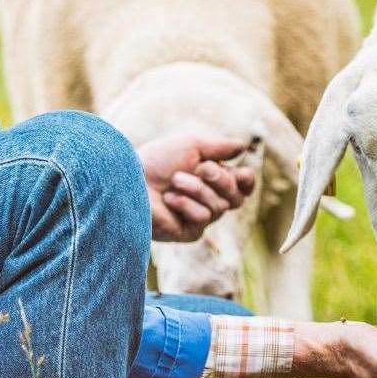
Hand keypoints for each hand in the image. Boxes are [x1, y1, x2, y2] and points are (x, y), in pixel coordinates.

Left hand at [137, 133, 255, 241]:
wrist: (130, 180)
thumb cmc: (157, 160)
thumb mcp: (191, 145)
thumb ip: (219, 147)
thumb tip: (242, 145)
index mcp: (211, 179)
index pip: (242, 186)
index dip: (246, 181)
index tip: (241, 172)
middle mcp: (208, 200)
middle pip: (236, 197)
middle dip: (221, 180)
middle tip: (201, 168)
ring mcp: (199, 218)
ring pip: (219, 208)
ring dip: (197, 189)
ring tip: (174, 181)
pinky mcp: (189, 233)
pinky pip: (203, 218)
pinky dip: (186, 205)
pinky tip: (168, 200)